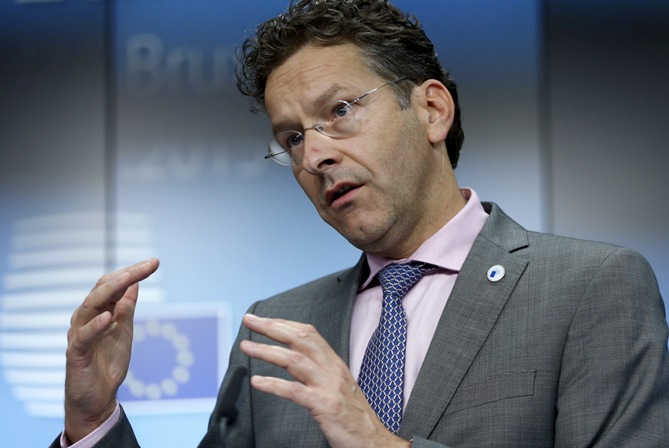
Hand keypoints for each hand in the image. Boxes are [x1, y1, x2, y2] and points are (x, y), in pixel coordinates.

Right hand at [63, 258, 159, 442]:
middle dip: (126, 275)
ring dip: (110, 291)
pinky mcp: (75, 354)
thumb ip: (126, 308)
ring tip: (129, 279)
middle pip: (102, 290)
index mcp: (98, 311)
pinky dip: (95, 326)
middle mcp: (85, 318)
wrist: (98, 398)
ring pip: (90, 306)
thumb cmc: (108, 362)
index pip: (111, 284)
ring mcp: (78, 335)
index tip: (154, 262)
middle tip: (147, 266)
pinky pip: (83, 337)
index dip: (131, 272)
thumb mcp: (124, 331)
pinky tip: (108, 317)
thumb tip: (134, 282)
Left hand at [239, 314, 410, 447]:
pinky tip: (258, 382)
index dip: (284, 323)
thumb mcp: (338, 386)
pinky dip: (274, 384)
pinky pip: (295, 391)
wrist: (374, 440)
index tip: (264, 319)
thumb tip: (295, 359)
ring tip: (246, 347)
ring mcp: (328, 387)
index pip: (308, 333)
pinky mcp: (324, 406)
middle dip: (271, 327)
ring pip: (294, 360)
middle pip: (300, 339)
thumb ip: (320, 371)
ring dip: (266, 351)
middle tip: (249, 320)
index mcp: (334, 364)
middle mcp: (332, 370)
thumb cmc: (353, 416)